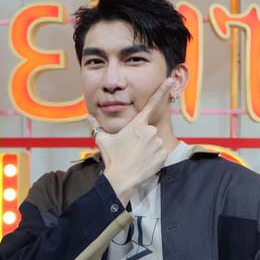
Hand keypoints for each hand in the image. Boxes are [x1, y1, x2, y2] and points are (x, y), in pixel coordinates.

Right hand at [87, 78, 173, 205]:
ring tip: (137, 157)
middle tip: (132, 149)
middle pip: (149, 130)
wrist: (121, 179)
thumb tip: (88, 116)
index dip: (162, 90)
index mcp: (137, 124)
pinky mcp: (163, 155)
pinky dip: (154, 157)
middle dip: (143, 138)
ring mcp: (157, 143)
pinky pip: (161, 152)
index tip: (171, 80)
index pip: (151, 103)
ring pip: (155, 142)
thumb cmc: (112, 158)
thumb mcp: (102, 140)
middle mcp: (149, 131)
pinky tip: (144, 162)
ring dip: (149, 148)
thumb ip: (96, 126)